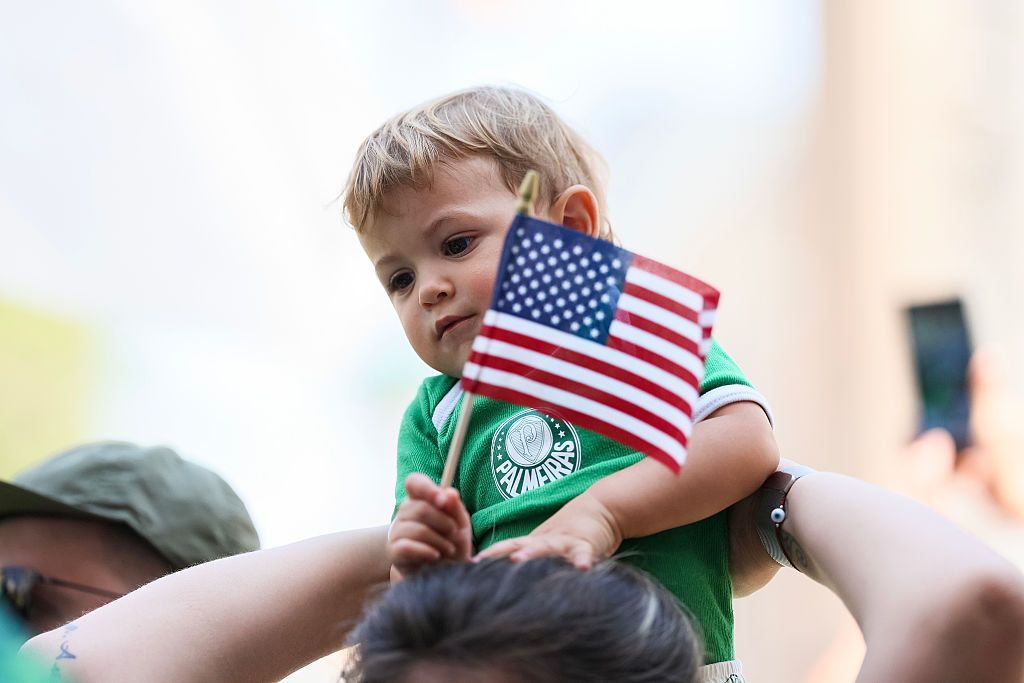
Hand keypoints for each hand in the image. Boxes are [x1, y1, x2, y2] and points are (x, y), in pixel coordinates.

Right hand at [388, 473, 471, 578]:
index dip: (427, 488)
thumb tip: (450, 493)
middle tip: (454, 534)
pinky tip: (435, 556)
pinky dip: (426, 551)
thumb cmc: (452, 545)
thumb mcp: (460, 525)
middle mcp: (405, 513)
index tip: (443, 501)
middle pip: (421, 508)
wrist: (445, 575)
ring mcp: (396, 532)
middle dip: (445, 523)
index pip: (414, 482)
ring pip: (417, 529)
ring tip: (448, 550)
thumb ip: (455, 508)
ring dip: (440, 541)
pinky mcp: (394, 551)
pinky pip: (407, 546)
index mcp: (420, 500)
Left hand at [473, 492, 621, 569]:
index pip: (507, 546)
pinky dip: (583, 561)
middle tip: (484, 562)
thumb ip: (530, 559)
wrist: (601, 509)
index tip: (470, 564)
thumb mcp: (547, 544)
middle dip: (501, 554)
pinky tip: (583, 569)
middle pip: (521, 545)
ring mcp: (565, 542)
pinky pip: (583, 554)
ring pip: (547, 547)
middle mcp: (546, 541)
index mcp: (534, 542)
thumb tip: (504, 581)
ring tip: (519, 559)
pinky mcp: (587, 545)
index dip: (490, 554)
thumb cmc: (569, 533)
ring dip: (533, 553)